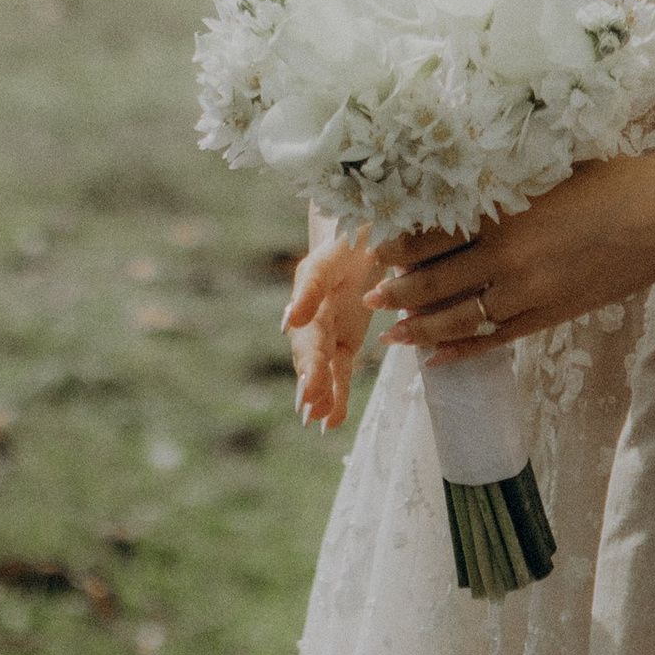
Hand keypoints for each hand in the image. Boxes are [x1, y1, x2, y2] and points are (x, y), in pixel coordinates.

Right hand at [282, 224, 381, 431]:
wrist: (366, 232)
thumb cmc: (349, 238)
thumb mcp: (332, 255)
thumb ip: (311, 288)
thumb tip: (288, 322)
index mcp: (308, 293)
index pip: (309, 333)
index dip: (310, 360)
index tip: (309, 385)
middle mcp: (313, 316)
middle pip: (311, 354)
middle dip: (311, 382)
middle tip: (309, 409)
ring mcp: (328, 331)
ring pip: (323, 369)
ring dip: (321, 395)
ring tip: (318, 421)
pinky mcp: (344, 341)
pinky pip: (339, 373)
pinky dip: (336, 396)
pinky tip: (331, 423)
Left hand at [378, 148, 654, 360]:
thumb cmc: (609, 182)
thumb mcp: (544, 173)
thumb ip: (499, 188)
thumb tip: (455, 197)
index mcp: (502, 214)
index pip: (429, 238)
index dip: (396, 248)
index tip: (376, 249)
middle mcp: (507, 258)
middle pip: (433, 283)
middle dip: (395, 293)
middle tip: (371, 298)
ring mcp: (527, 294)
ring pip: (457, 318)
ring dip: (419, 328)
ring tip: (393, 334)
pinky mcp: (548, 317)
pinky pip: (493, 341)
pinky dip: (460, 351)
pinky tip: (436, 359)